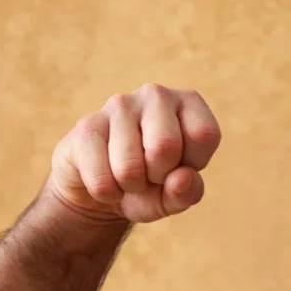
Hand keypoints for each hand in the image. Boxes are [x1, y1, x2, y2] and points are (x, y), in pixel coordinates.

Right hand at [47, 84, 220, 226]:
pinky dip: (107, 193)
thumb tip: (181, 179)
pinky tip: (106, 177)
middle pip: (165, 146)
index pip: (204, 134)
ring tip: (128, 176)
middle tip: (151, 175)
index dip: (191, 165)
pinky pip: (102, 179)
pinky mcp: (86, 125)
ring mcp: (119, 104)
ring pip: (129, 167)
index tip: (179, 167)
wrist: (104, 188)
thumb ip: (188, 192)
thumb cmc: (151, 186)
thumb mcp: (176, 195)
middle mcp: (156, 95)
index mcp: (188, 104)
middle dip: (158, 177)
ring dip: (130, 187)